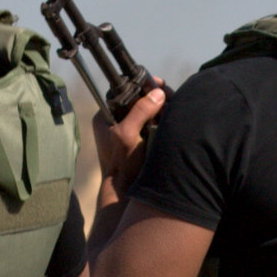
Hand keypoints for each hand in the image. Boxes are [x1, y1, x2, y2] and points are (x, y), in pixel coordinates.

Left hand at [94, 82, 166, 198]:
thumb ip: (140, 112)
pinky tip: (170, 120)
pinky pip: (152, 122)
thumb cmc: (122, 165)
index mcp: (105, 114)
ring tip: (172, 110)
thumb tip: (157, 93)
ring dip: (160, 108)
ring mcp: (127, 129)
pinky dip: (162, 119)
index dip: (142, 84)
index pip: (125, 89)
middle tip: (170, 99)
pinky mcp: (139, 138)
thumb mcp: (128, 135)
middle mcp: (115, 119)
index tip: (159, 84)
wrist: (125, 192)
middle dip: (155, 97)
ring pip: (147, 109)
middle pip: (138, 98)